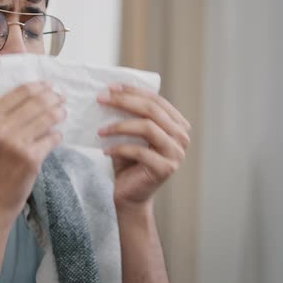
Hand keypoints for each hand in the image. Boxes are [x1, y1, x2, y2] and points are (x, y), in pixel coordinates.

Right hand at [0, 81, 65, 220]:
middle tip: (62, 99)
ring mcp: (16, 142)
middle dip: (54, 98)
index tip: (50, 86)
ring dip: (59, 114)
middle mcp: (0, 127)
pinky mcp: (31, 158)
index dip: (40, 86)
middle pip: (37, 101)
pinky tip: (56, 138)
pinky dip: (57, 136)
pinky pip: (52, 138)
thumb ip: (4, 115)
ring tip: (63, 114)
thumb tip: (33, 94)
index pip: (21, 91)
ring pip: (48, 117)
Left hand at [97, 84, 190, 209]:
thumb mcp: (129, 134)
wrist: (130, 195)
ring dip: (119, 126)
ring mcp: (176, 153)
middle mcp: (181, 137)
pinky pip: (139, 151)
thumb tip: (111, 90)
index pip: (156, 100)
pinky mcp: (165, 168)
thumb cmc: (128, 162)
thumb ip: (129, 114)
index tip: (111, 87)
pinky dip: (119, 148)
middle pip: (152, 110)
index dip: (133, 91)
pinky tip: (105, 150)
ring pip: (147, 127)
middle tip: (101, 99)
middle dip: (124, 101)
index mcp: (177, 124)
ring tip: (100, 130)